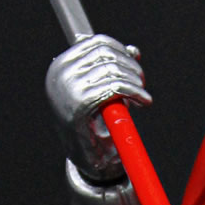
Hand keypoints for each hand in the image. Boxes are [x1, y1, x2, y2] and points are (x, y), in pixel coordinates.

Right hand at [46, 34, 150, 182]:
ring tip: (143, 96)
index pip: (97, 43)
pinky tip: (144, 102)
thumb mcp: (103, 92)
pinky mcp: (79, 106)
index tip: (134, 66)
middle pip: (106, 54)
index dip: (122, 51)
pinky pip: (114, 88)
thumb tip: (133, 51)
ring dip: (135, 81)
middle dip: (130, 67)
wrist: (88, 161)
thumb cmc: (95, 126)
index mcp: (60, 67)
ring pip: (113, 71)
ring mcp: (67, 90)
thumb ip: (113, 69)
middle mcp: (60, 75)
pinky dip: (135, 92)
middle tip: (142, 82)